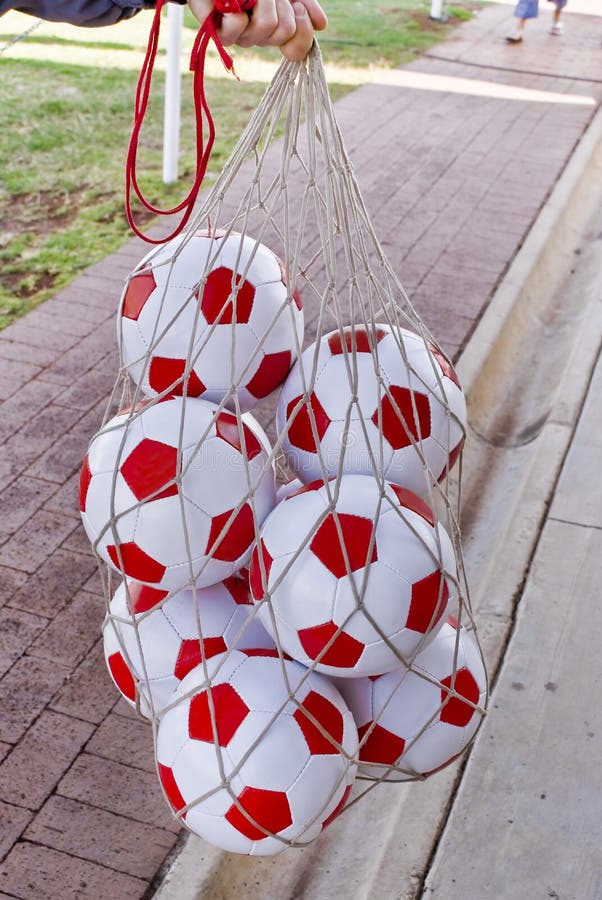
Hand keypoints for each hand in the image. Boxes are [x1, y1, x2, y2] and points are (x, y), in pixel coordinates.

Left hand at [187, 0, 327, 61]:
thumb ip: (304, 4)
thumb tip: (321, 25)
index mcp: (274, 31)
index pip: (297, 48)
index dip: (303, 30)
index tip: (299, 7)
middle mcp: (259, 38)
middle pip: (284, 30)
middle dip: (280, 2)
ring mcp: (239, 37)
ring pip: (266, 26)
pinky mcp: (218, 33)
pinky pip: (238, 27)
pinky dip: (238, 9)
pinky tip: (233, 1)